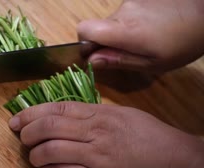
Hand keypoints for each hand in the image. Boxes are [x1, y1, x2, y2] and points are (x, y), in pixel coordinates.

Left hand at [9, 102, 203, 167]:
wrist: (176, 160)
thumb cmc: (148, 135)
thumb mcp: (120, 114)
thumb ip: (91, 113)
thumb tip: (62, 114)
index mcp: (100, 114)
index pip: (57, 108)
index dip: (31, 112)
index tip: (17, 118)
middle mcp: (96, 134)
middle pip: (49, 129)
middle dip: (28, 133)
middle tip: (22, 137)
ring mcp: (98, 159)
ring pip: (52, 153)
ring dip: (36, 155)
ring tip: (35, 156)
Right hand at [77, 0, 203, 72]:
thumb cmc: (181, 43)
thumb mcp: (151, 63)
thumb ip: (118, 60)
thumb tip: (92, 61)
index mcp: (123, 29)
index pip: (84, 28)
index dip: (84, 42)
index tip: (98, 53)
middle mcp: (123, 10)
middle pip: (99, 26)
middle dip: (108, 40)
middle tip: (131, 51)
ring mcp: (132, 0)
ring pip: (114, 20)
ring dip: (122, 32)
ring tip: (146, 39)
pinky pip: (127, 12)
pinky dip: (133, 22)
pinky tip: (152, 27)